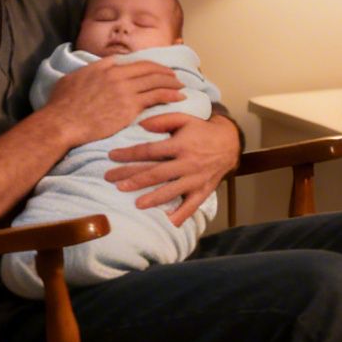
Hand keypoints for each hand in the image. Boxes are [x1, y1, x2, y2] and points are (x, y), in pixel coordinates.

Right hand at [42, 58, 184, 144]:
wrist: (63, 122)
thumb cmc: (61, 105)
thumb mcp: (72, 79)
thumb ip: (88, 72)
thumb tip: (93, 69)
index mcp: (104, 67)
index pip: (133, 61)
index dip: (148, 65)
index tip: (156, 69)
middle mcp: (117, 74)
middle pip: (148, 68)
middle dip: (164, 71)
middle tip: (174, 76)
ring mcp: (125, 90)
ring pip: (155, 81)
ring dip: (171, 82)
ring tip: (180, 85)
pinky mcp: (130, 107)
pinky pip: (156, 97)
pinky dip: (170, 95)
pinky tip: (179, 97)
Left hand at [105, 109, 240, 226]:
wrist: (230, 143)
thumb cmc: (202, 130)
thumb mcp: (184, 118)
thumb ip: (163, 120)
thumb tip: (140, 125)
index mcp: (180, 145)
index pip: (149, 151)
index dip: (129, 154)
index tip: (112, 156)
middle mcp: (187, 163)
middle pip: (155, 173)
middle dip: (132, 178)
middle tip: (113, 182)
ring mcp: (195, 179)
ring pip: (171, 191)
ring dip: (153, 198)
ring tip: (137, 205)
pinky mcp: (203, 191)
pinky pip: (192, 205)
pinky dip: (181, 215)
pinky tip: (168, 222)